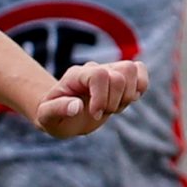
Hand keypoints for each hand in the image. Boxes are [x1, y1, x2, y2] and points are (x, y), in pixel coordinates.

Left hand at [32, 59, 146, 137]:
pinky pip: (140, 70)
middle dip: (114, 101)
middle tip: (101, 114)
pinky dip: (140, 87)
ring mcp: (109, 71)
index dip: (102, 97)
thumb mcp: (46, 117)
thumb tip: (77, 106)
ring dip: (128, 95)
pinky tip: (127, 100)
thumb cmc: (53, 116)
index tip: (95, 114)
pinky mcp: (121, 77)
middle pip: (120, 74)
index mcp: (76, 75)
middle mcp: (94, 69)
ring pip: (132, 69)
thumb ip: (57, 109)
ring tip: (113, 107)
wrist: (62, 115)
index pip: (99, 75)